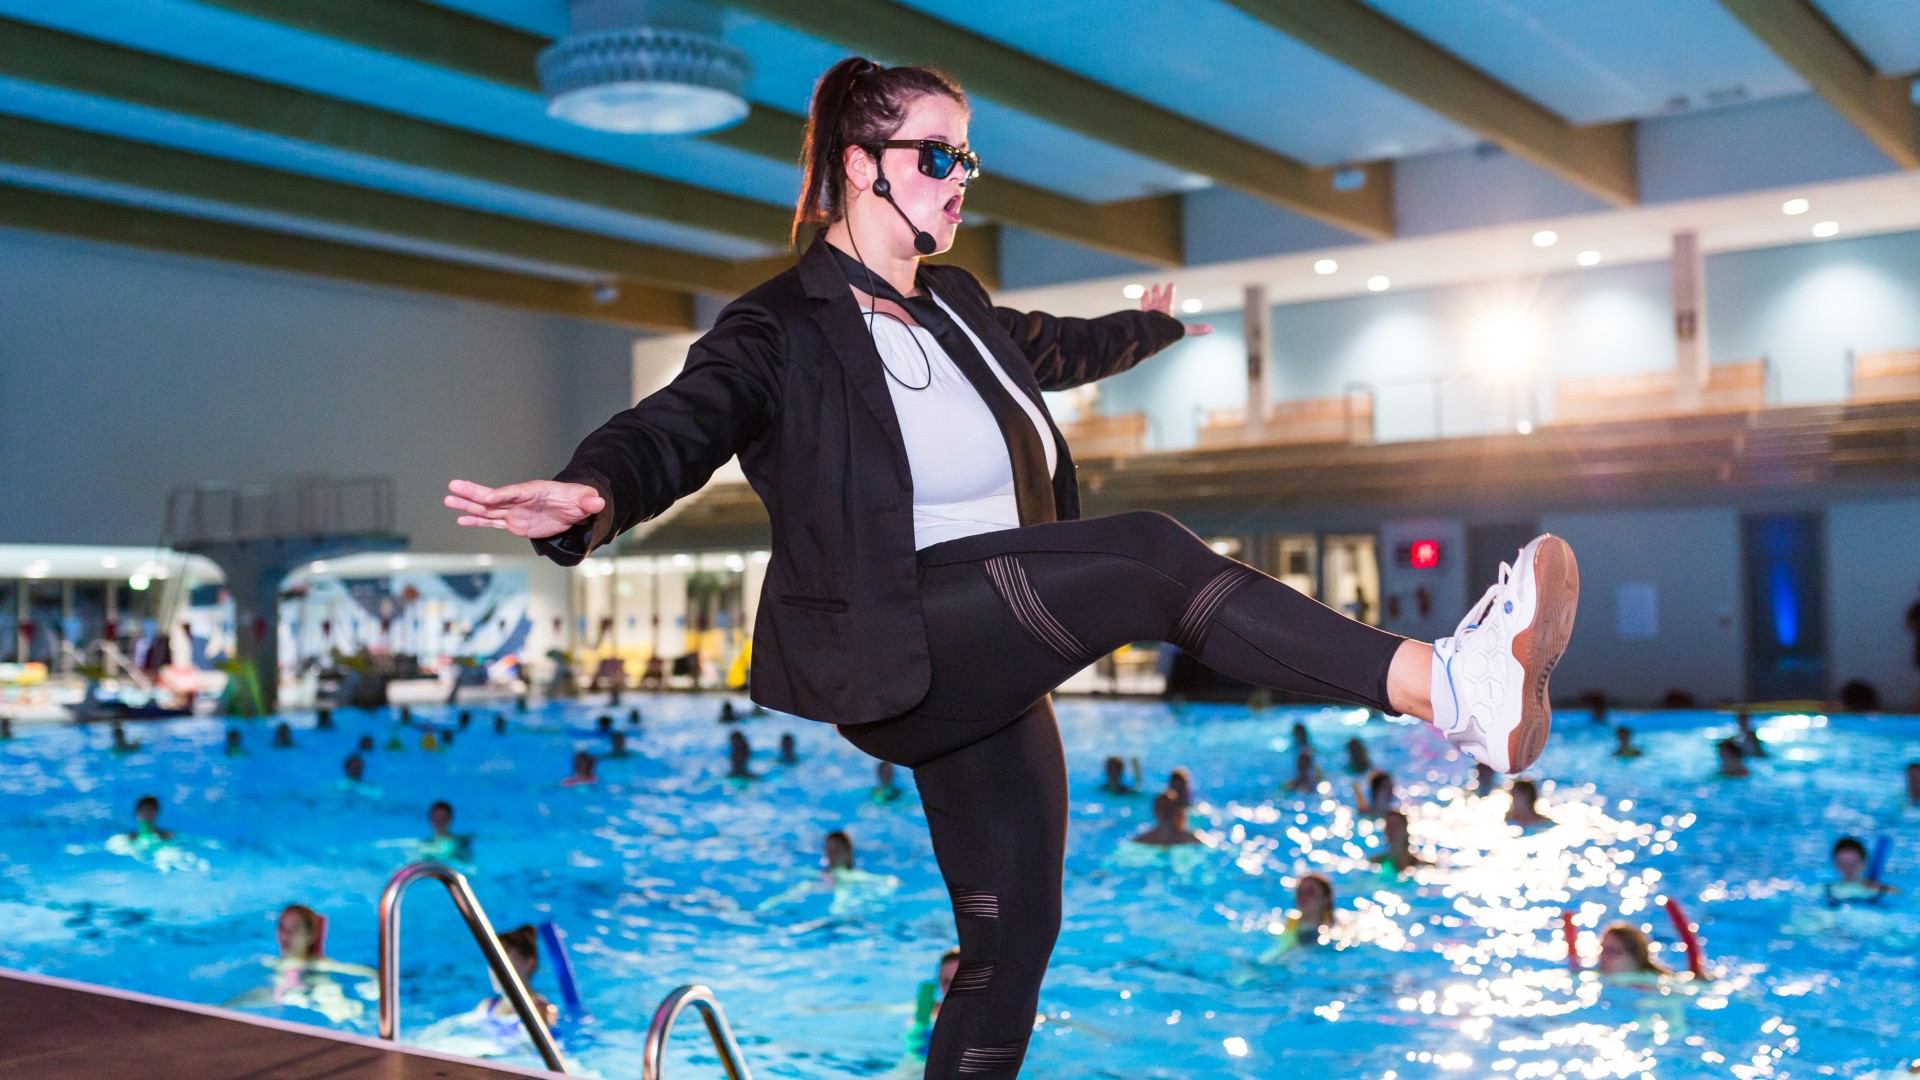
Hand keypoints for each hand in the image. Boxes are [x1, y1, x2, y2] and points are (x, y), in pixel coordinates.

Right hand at [444, 479, 604, 538]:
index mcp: (534, 491)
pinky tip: (460, 520)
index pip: (515, 492)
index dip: (502, 495)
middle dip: (474, 493)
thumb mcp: (585, 500)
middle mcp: (519, 499)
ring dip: (468, 506)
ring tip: (447, 500)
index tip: (487, 498)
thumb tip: (599, 502)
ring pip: (487, 509)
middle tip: (452, 486)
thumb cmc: (577, 501)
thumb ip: (588, 501)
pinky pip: (491, 522)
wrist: (573, 509)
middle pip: (494, 496)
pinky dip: (476, 521)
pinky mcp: (513, 522)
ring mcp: (514, 511)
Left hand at [1139, 282, 1212, 334]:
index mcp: (1165, 308)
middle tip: (1155, 285)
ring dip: (1146, 297)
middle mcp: (1155, 308)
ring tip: (1144, 292)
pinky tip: (1136, 307)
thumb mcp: (1181, 329)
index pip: (1168, 297)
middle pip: (1157, 298)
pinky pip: (1139, 310)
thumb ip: (1195, 330)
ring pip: (1147, 303)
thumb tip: (1212, 329)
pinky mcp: (1138, 317)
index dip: (1170, 291)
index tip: (1171, 284)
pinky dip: (1139, 308)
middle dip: (1157, 292)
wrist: (1145, 332)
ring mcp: (1146, 313)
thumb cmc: (1163, 329)